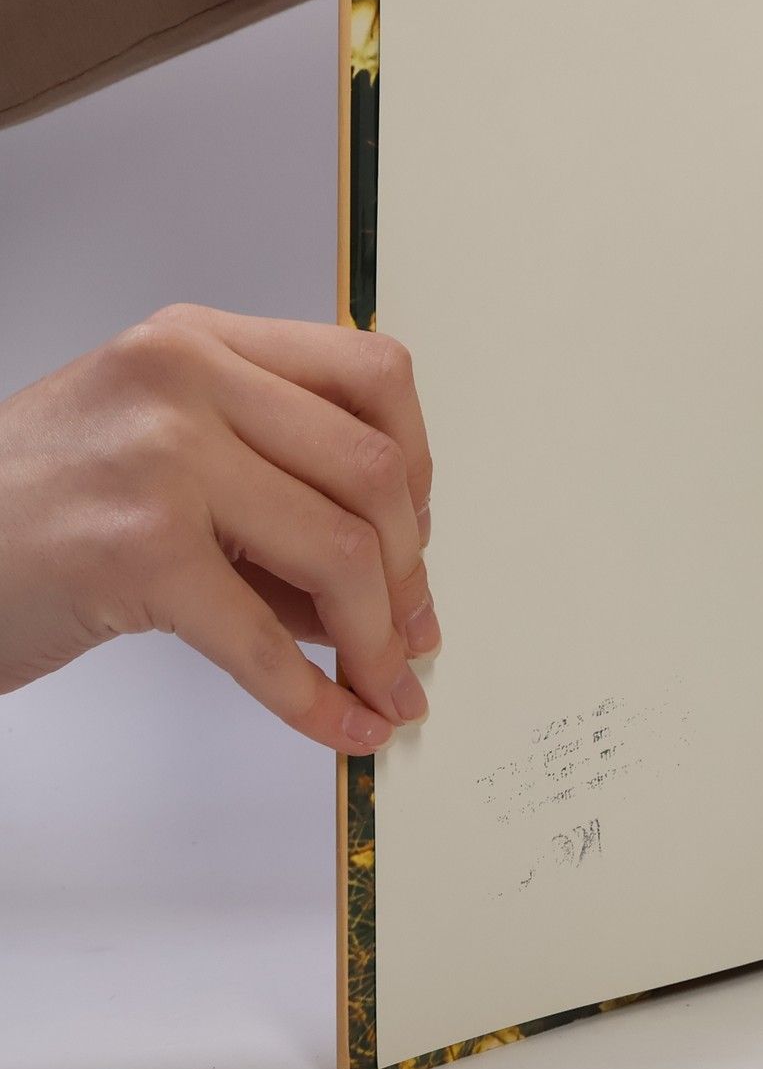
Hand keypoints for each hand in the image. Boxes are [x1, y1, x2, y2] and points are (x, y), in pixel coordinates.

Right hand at [0, 305, 436, 751]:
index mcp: (200, 341)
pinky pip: (263, 639)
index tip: (413, 535)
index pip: (371, 375)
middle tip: (411, 633)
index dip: (417, 465)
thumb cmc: (28, 510)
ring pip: (340, 549)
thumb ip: (274, 499)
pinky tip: (340, 728)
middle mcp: (186, 379)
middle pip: (373, 470)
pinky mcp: (137, 550)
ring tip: (386, 687)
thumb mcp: (160, 458)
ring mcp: (162, 459)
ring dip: (379, 639)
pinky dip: (315, 699)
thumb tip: (399, 597)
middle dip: (408, 570)